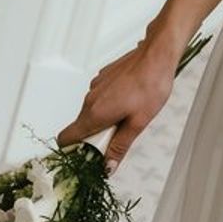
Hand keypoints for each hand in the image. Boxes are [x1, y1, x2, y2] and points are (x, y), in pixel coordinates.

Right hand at [55, 39, 177, 174]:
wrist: (157, 55)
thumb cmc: (151, 84)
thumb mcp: (138, 122)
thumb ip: (120, 146)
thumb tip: (108, 166)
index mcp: (95, 113)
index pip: (65, 138)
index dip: (73, 151)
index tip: (89, 156)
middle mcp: (90, 99)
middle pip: (80, 127)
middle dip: (95, 137)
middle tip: (118, 137)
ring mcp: (96, 86)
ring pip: (92, 112)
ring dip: (104, 120)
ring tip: (129, 116)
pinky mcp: (103, 78)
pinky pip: (100, 98)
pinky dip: (109, 105)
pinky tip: (129, 101)